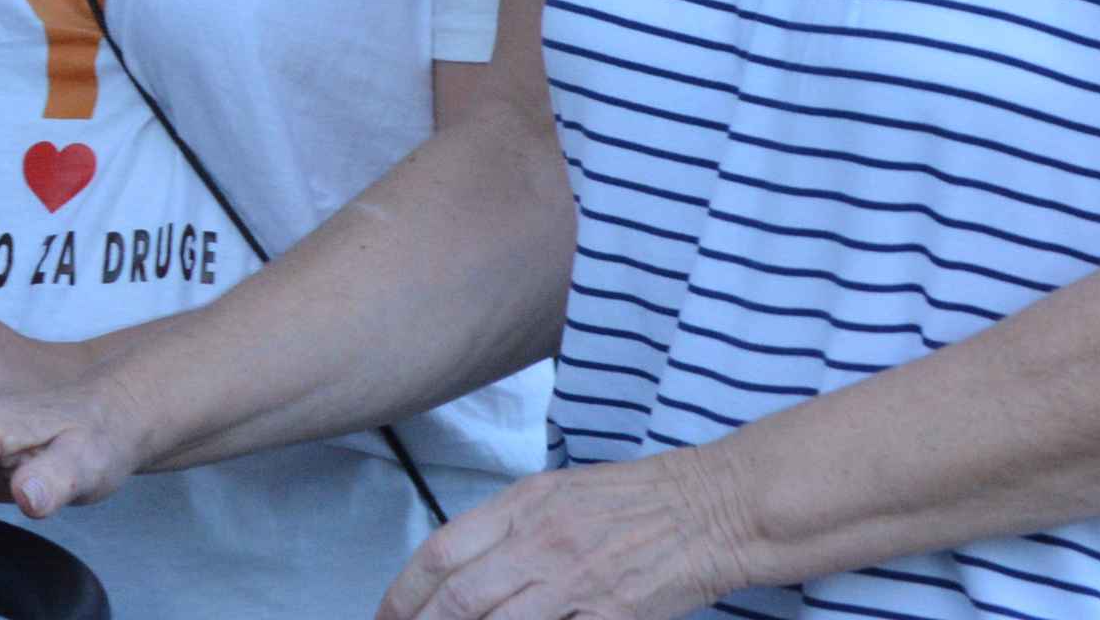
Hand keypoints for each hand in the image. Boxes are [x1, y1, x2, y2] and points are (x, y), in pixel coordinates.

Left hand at [379, 454, 747, 619]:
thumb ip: (510, 525)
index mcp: (524, 505)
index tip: (386, 616)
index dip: (405, 591)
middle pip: (460, 597)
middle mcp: (542, 542)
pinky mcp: (613, 616)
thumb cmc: (638, 498)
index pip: (443, 550)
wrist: (713, 506)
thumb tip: (463, 565)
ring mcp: (577, 583)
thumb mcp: (560, 492)